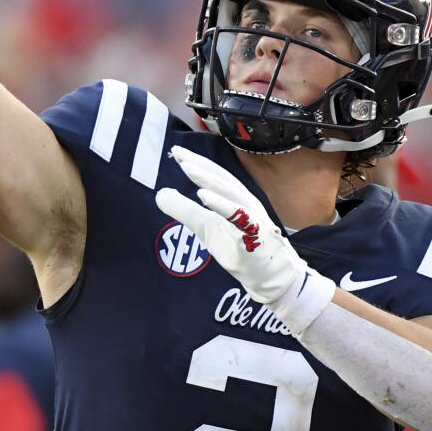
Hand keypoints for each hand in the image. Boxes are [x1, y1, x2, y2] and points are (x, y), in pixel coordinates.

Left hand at [156, 145, 306, 303]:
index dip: (197, 163)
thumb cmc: (242, 250)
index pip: (215, 177)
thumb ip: (186, 212)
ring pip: (231, 192)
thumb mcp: (206, 228)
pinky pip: (239, 217)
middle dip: (200, 164)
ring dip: (208, 179)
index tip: (176, 153)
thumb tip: (161, 194)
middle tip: (178, 153)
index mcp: (236, 199)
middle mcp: (246, 203)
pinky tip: (203, 196)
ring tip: (187, 168)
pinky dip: (222, 205)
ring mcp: (253, 217)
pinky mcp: (256, 235)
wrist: (270, 278)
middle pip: (222, 179)